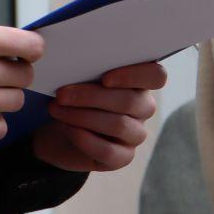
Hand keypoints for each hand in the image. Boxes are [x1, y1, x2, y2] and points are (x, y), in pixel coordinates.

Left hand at [30, 62, 168, 172]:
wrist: (58, 131)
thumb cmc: (74, 96)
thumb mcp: (80, 78)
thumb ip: (88, 67)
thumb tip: (78, 56)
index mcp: (139, 82)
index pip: (156, 76)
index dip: (135, 76)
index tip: (105, 78)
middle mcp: (143, 108)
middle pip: (130, 101)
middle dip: (91, 97)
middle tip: (61, 94)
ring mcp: (135, 134)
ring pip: (119, 125)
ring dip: (83, 116)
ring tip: (57, 109)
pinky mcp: (123, 157)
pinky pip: (109, 151)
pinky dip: (85, 139)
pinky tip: (68, 129)